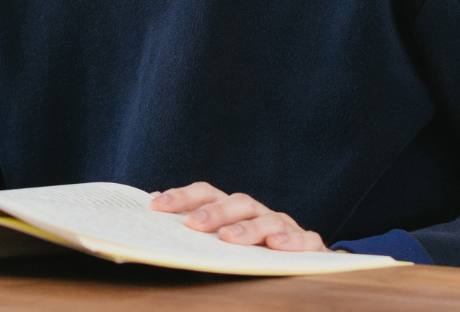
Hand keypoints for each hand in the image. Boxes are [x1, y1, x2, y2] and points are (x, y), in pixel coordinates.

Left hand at [150, 182, 326, 251]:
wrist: (303, 267)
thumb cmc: (252, 252)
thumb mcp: (220, 242)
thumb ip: (193, 229)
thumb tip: (149, 216)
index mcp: (233, 209)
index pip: (206, 192)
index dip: (181, 197)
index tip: (155, 206)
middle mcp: (258, 212)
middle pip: (237, 202)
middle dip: (214, 212)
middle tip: (193, 225)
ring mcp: (285, 226)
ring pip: (268, 219)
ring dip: (248, 228)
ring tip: (229, 239)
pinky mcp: (310, 245)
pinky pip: (306, 239)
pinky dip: (293, 241)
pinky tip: (276, 246)